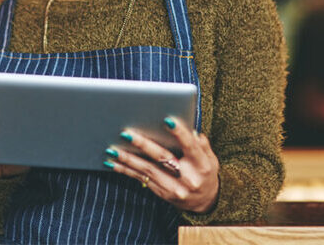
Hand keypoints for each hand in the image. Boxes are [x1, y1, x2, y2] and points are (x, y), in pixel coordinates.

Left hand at [104, 117, 218, 212]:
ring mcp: (173, 188)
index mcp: (202, 165)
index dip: (179, 133)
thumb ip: (202, 144)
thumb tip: (192, 131)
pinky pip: (141, 179)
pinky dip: (125, 170)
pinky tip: (113, 163)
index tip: (167, 120)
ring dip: (128, 159)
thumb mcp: (211, 158)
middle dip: (143, 145)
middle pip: (163, 158)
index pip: (190, 146)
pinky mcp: (161, 193)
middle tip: (126, 134)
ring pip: (147, 170)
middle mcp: (187, 178)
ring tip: (112, 149)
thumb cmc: (205, 172)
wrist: (204, 201)